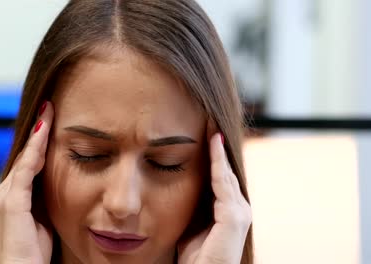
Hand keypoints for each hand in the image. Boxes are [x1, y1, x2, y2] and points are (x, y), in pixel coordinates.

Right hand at [0, 101, 53, 263]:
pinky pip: (27, 169)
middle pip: (27, 153)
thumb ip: (49, 199)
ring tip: (48, 111)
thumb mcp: (46, 217)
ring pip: (26, 156)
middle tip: (50, 107)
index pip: (32, 160)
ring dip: (37, 133)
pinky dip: (35, 149)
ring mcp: (7, 194)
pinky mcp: (12, 201)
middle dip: (39, 130)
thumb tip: (67, 185)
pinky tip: (44, 132)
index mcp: (19, 194)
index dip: (42, 140)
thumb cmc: (35, 250)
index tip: (53, 119)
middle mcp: (9, 190)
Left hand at [178, 124, 251, 263]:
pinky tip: (213, 142)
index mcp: (229, 210)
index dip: (214, 154)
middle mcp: (239, 208)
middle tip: (209, 119)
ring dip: (219, 148)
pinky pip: (223, 183)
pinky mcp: (235, 217)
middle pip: (226, 170)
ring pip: (227, 172)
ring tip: (211, 125)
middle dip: (218, 146)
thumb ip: (195, 207)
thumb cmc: (196, 257)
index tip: (205, 131)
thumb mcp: (193, 225)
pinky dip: (219, 161)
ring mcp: (240, 212)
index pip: (221, 176)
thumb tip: (182, 188)